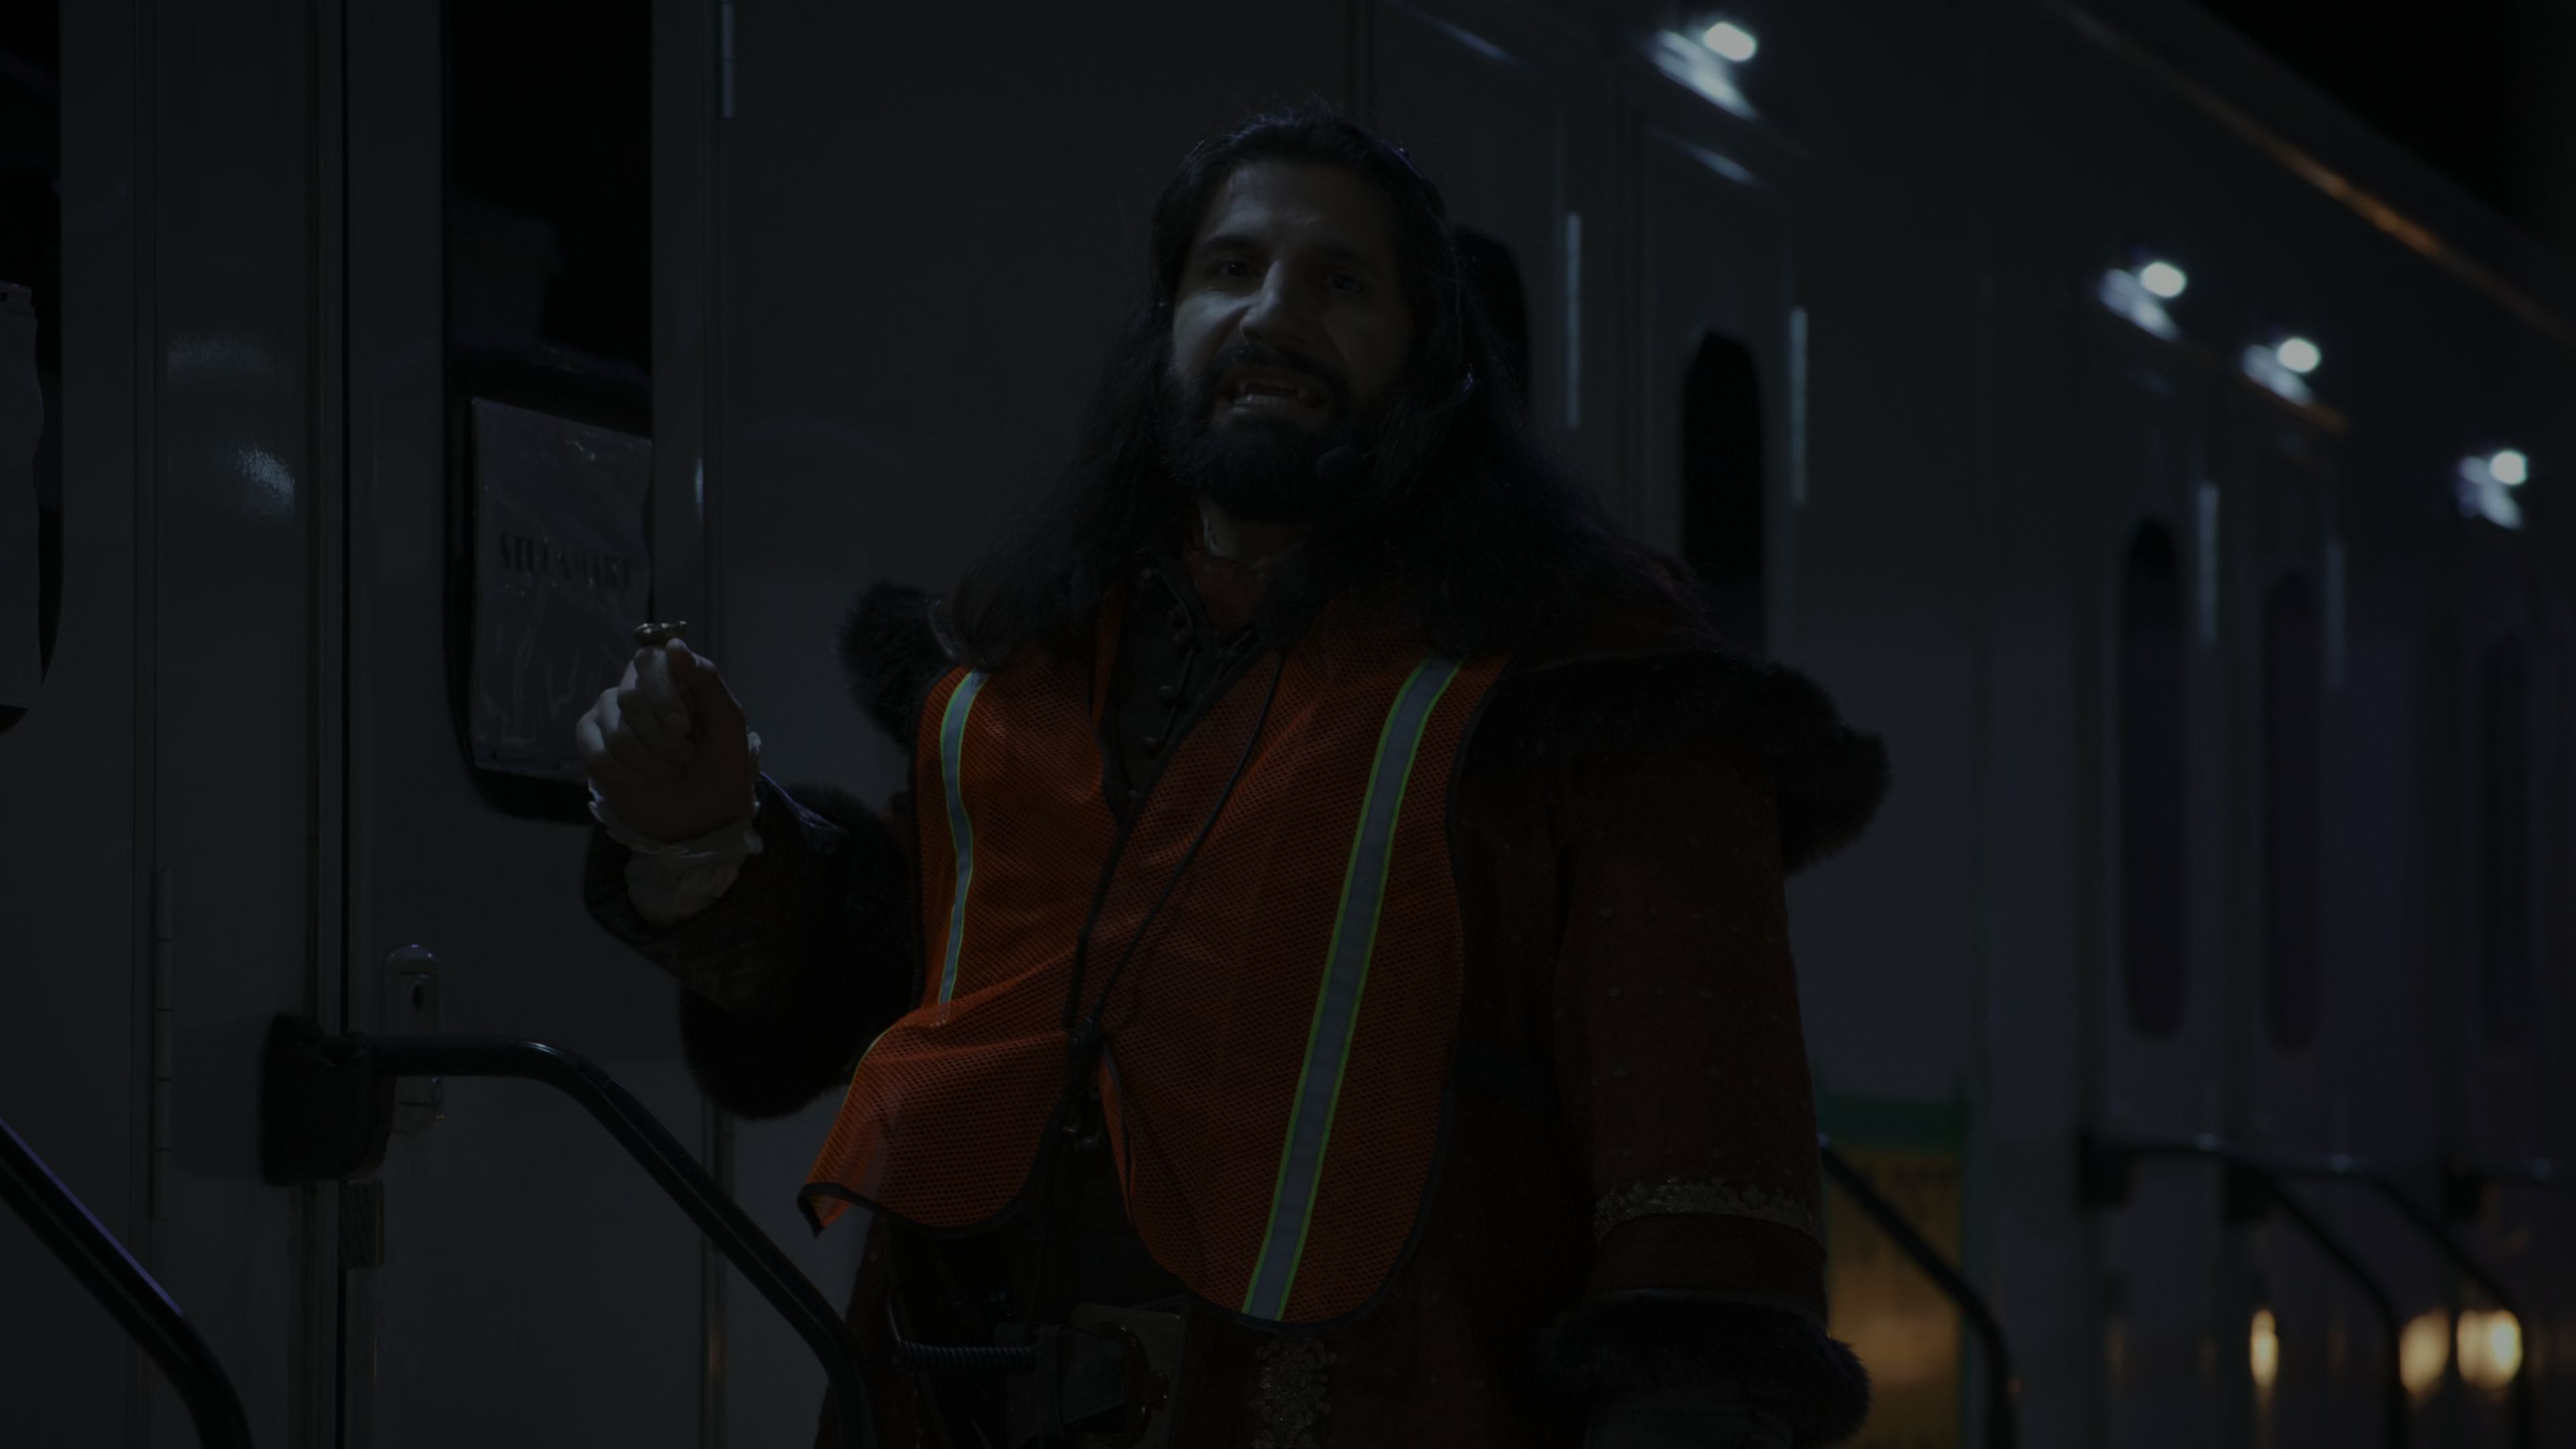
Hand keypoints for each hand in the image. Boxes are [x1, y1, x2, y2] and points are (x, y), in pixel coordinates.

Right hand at [577, 641, 756, 842]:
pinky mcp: (591, 746)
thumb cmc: (721, 764)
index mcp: (669, 675)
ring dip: (650, 762)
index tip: (684, 728)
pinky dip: (628, 777)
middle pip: (630, 697)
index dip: (664, 697)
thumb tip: (672, 645)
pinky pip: (597, 756)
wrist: (707, 814)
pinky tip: (644, 781)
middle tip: (685, 756)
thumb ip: (705, 679)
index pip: (648, 660)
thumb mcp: (728, 721)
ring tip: (669, 770)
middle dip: (663, 739)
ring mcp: (608, 716)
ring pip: (617, 733)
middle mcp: (634, 688)